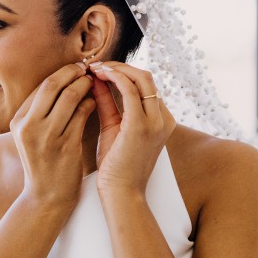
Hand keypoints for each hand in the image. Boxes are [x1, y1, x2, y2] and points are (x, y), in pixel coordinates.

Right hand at [10, 61, 96, 209]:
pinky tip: (95, 102)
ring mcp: (46, 136)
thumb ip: (39, 112)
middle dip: (72, 73)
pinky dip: (90, 103)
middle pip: (52, 85)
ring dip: (85, 85)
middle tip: (87, 69)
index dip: (61, 73)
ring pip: (69, 96)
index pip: (40, 86)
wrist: (46, 197)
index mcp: (18, 121)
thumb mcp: (30, 137)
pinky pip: (81, 114)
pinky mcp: (65, 145)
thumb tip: (61, 82)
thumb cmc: (43, 164)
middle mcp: (29, 126)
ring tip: (94, 82)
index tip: (75, 69)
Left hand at [88, 61, 175, 195]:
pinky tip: (98, 75)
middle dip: (120, 67)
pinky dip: (114, 78)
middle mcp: (164, 118)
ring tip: (94, 67)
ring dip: (116, 69)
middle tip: (96, 64)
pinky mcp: (141, 125)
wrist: (120, 193)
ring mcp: (156, 121)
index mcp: (161, 120)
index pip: (145, 86)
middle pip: (146, 78)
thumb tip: (96, 81)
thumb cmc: (115, 166)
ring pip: (141, 79)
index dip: (123, 73)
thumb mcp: (113, 128)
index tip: (100, 69)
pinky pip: (130, 91)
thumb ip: (108, 104)